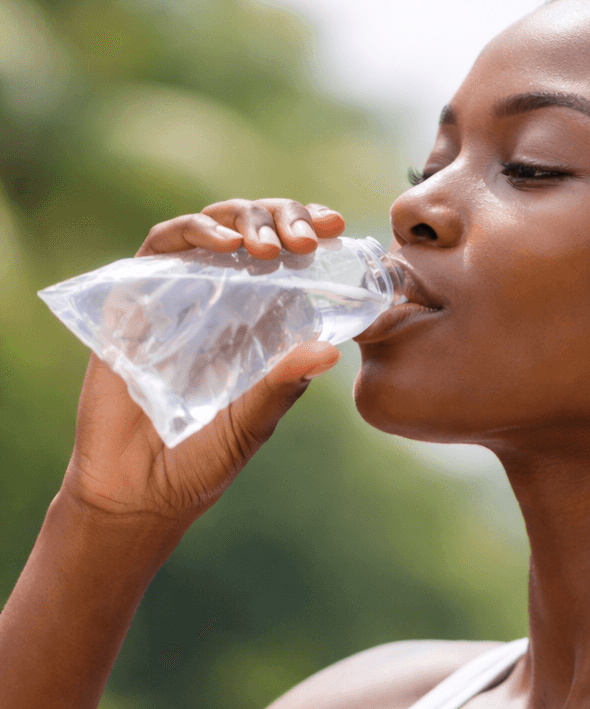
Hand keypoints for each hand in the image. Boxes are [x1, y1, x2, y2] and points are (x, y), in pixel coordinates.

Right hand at [62, 199, 346, 533]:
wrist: (137, 491)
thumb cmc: (202, 461)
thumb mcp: (254, 422)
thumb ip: (283, 384)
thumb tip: (330, 349)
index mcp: (259, 321)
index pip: (289, 256)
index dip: (309, 228)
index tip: (335, 226)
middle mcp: (221, 300)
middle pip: (254, 229)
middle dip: (284, 217)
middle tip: (306, 237)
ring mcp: (177, 296)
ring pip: (212, 227)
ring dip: (245, 220)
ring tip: (268, 244)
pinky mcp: (134, 300)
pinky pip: (160, 247)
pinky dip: (193, 233)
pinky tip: (225, 243)